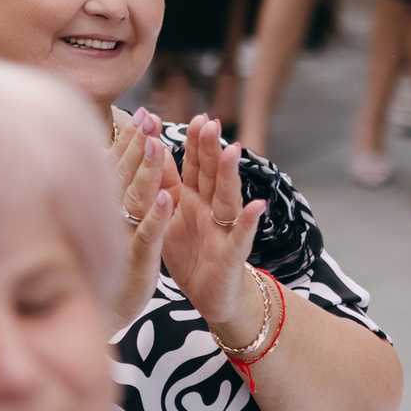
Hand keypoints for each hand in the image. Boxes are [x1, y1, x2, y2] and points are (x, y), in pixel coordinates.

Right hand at [109, 108, 178, 321]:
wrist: (97, 315)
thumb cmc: (103, 268)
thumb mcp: (105, 228)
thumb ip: (107, 196)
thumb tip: (102, 162)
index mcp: (107, 207)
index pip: (119, 166)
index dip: (131, 139)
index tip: (144, 113)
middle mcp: (110, 218)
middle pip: (125, 175)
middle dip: (138, 144)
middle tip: (148, 116)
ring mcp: (121, 239)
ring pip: (135, 199)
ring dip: (145, 171)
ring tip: (155, 143)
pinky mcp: (135, 262)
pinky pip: (147, 235)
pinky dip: (157, 215)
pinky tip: (168, 196)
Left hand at [159, 116, 269, 344]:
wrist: (210, 295)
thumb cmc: (189, 252)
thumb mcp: (171, 215)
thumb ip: (166, 182)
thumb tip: (152, 146)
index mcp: (191, 198)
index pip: (189, 165)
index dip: (188, 143)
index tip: (186, 116)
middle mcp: (209, 208)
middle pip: (209, 174)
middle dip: (208, 148)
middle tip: (208, 121)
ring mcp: (222, 229)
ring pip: (226, 197)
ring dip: (228, 175)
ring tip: (232, 150)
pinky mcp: (232, 254)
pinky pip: (241, 236)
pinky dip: (250, 222)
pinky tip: (257, 206)